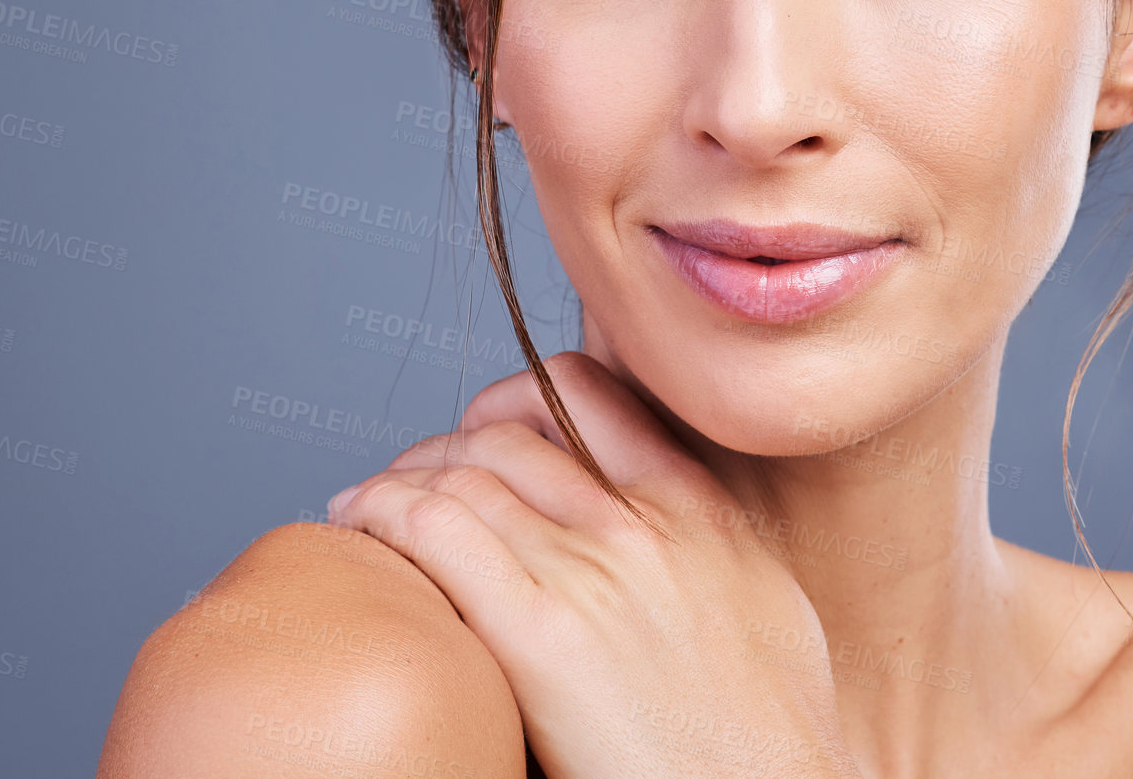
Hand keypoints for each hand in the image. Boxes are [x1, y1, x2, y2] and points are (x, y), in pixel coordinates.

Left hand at [325, 351, 862, 778]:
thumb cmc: (775, 736)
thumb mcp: (771, 607)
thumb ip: (718, 551)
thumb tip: (689, 532)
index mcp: (703, 509)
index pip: (590, 396)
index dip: (516, 402)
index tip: (485, 433)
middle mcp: (646, 522)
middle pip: (512, 432)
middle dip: (445, 445)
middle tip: (413, 479)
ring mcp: (593, 570)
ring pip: (464, 474)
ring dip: (400, 478)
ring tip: (368, 505)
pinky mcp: (541, 632)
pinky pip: (436, 531)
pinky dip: (382, 511)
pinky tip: (357, 523)